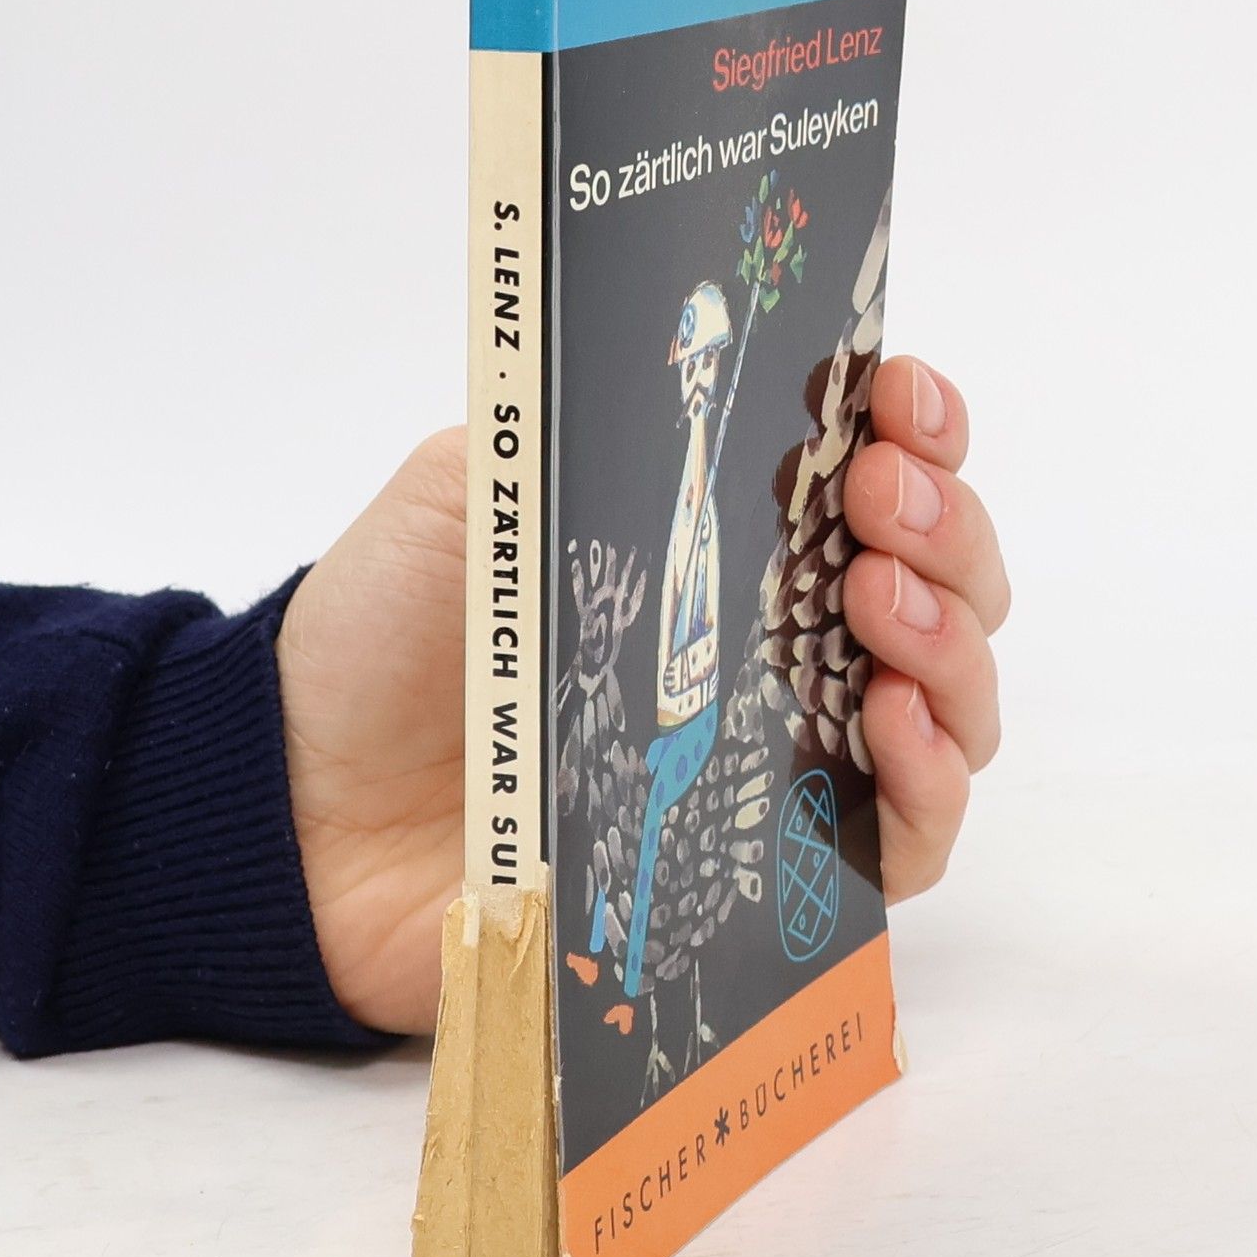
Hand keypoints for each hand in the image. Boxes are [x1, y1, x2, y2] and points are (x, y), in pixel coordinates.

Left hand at [278, 361, 1007, 1033]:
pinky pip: (902, 842)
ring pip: (949, 705)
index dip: (918, 429)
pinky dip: (931, 785)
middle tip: (883, 503)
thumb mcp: (469, 483)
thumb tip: (709, 390)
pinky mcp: (763, 867)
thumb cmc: (386, 638)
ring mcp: (778, 754)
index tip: (901, 402)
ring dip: (951, 645)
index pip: (870, 476)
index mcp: (718, 538)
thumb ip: (577, 426)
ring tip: (880, 608)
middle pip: (942, 585)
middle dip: (946, 528)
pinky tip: (896, 731)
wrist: (305, 801)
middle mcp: (773, 642)